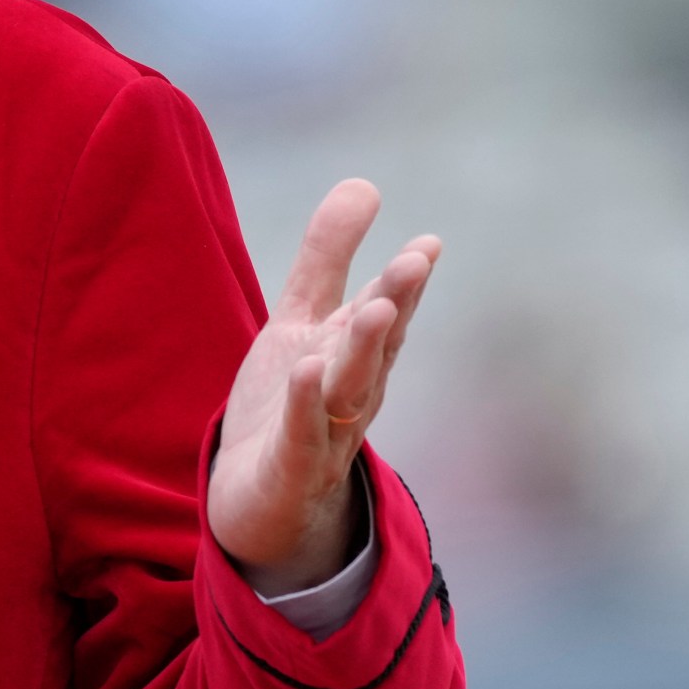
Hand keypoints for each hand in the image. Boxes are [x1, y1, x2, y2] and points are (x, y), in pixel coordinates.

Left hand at [210, 179, 440, 596]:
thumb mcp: (302, 320)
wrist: (261, 505)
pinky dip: (308, 405)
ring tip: (374, 308)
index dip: (404, 280)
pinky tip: (309, 370)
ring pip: (351, 389)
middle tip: (416, 260)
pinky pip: (304, 436)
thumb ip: (328, 256)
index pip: (383, 312)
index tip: (426, 243)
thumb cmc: (290, 403)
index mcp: (354, 354)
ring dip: (364, 350)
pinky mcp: (291, 469)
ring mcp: (325, 433)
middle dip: (397, 303)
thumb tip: (364, 183)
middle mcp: (351, 392)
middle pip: (377, 345)